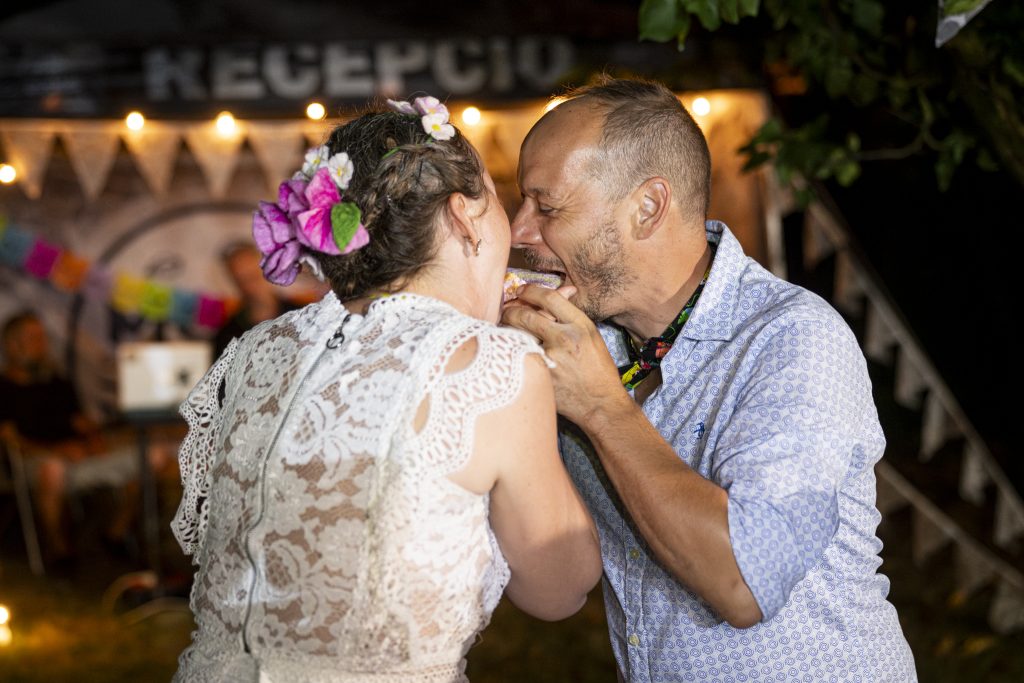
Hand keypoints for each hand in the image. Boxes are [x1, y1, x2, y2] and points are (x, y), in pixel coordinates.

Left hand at [501, 284, 628, 424]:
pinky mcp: (540, 376)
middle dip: (511, 311)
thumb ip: (572, 316)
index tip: (522, 291)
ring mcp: (550, 358)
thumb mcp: (592, 336)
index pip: (550, 298)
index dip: (530, 291)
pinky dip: (510, 350)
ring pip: (516, 335)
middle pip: (525, 315)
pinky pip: (516, 357)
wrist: (600, 403)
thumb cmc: (598, 370)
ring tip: (505, 329)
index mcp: (581, 326)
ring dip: (507, 330)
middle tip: (507, 311)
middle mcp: (565, 339)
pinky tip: (508, 349)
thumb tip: (561, 292)